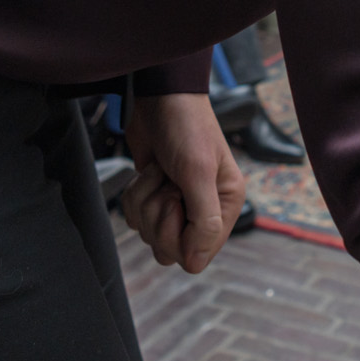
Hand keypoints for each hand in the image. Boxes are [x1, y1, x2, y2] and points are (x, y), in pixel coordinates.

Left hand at [121, 90, 246, 272]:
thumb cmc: (185, 127)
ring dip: (144, 200)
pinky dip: (134, 195)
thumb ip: (203, 220)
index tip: (178, 202)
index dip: (180, 236)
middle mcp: (203, 210)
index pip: (198, 254)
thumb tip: (196, 264)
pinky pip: (135, 217)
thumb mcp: (198, 171)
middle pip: (169, 249)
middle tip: (168, 184)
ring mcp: (176, 203)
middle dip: (158, 216)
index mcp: (225, 206)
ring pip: (148, 232)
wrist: (159, 96)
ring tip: (159, 172)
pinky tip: (147, 172)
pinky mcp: (154, 195)